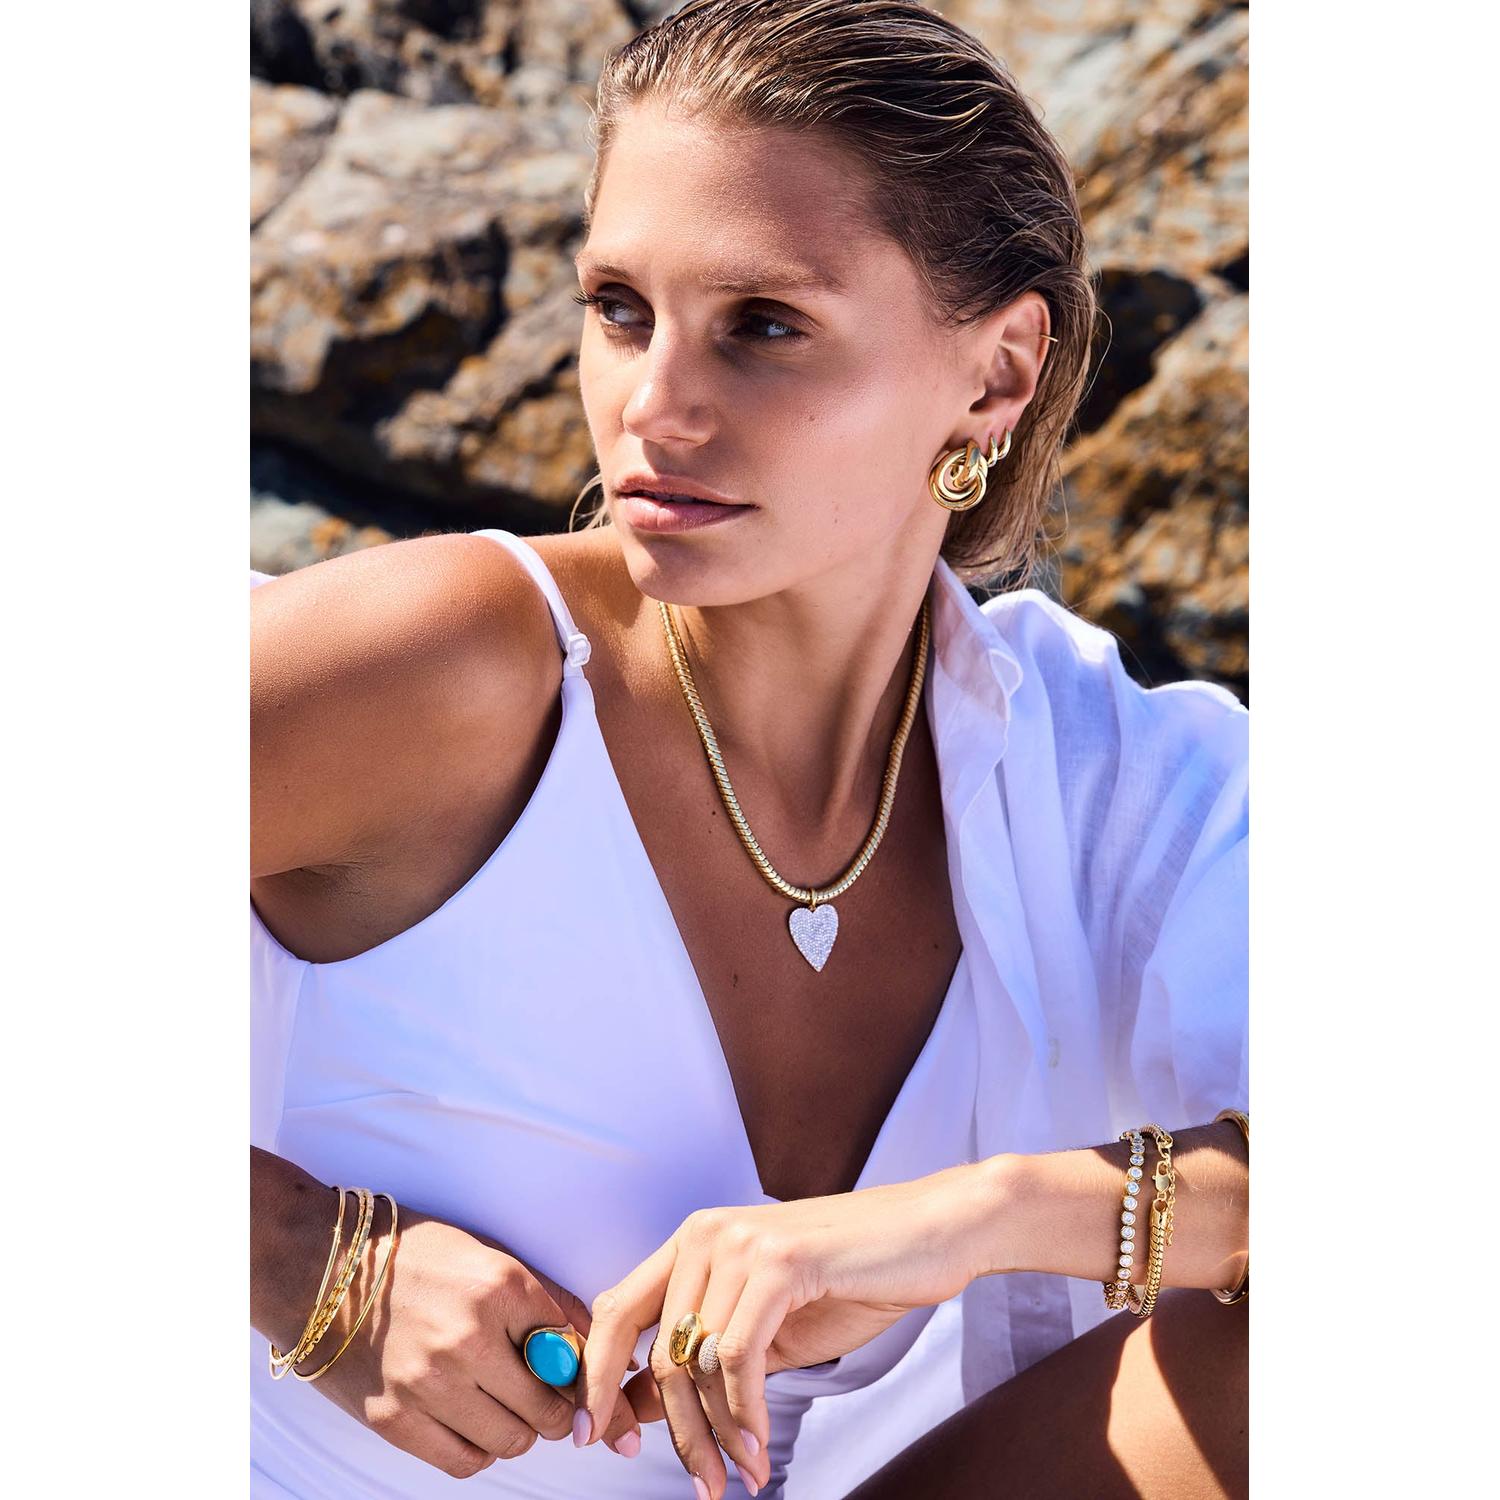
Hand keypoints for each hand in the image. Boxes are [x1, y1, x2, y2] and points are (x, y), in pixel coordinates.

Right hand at [277, 1196, 643, 1478]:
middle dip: (555, 1409)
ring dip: (518, 1431)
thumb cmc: (417, 1258)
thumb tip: (598, 1346)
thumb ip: (546, 1302)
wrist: (325, 1270)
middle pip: (546, 1408)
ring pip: (510, 1442)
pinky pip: (463, 1462)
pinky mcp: (393, 1419)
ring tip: (504, 1406)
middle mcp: (468, 1336)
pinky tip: (471, 1423)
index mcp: (499, 1285)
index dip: (580, 1371)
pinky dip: (478, 1450)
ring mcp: (428, 1383)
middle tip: (544, 1398)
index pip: (572, 1352)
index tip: (577, 1378)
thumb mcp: (490, 1257)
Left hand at [575, 1164, 987, 1498]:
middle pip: (653, 1349)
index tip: (596, 1438)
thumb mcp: (769, 1325)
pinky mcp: (779, 1262)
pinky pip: (740, 1358)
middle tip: (696, 1482)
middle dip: (667, 1428)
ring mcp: (740, 1243)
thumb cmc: (854, 1276)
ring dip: (714, 1434)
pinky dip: (745, 1414)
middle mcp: (705, 1233)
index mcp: (694, 1241)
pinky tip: (759, 1446)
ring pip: (696, 1362)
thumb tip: (641, 1407)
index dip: (597, 1379)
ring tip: (739, 1475)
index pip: (616, 1311)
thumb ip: (710, 1358)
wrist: (929, 1233)